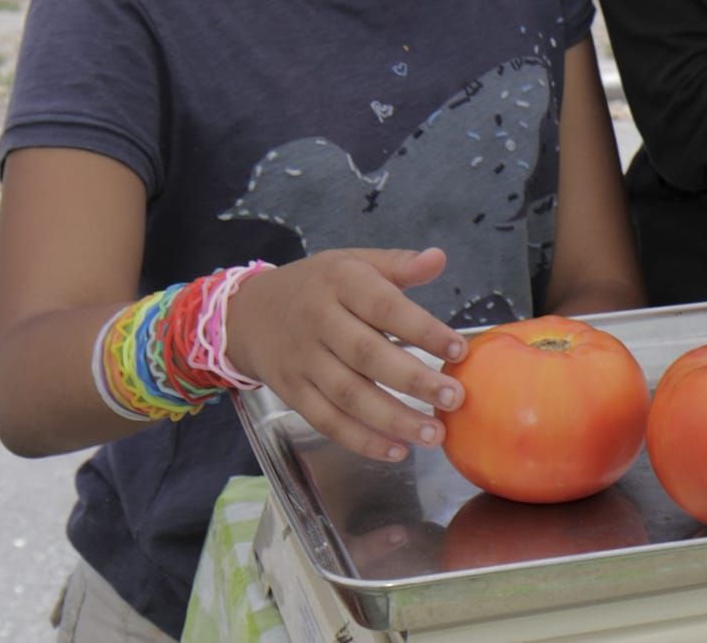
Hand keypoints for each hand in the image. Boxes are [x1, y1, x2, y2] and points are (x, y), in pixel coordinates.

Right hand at [225, 247, 468, 463]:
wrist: (246, 313)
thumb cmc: (317, 286)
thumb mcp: (353, 262)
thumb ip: (398, 265)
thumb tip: (439, 258)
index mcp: (340, 283)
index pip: (385, 307)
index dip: (423, 330)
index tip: (460, 350)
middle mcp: (319, 322)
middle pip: (368, 356)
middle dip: (414, 380)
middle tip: (454, 399)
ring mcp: (303, 361)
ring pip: (349, 396)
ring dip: (393, 419)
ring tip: (434, 434)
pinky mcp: (292, 393)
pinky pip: (326, 421)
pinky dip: (361, 439)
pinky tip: (396, 450)